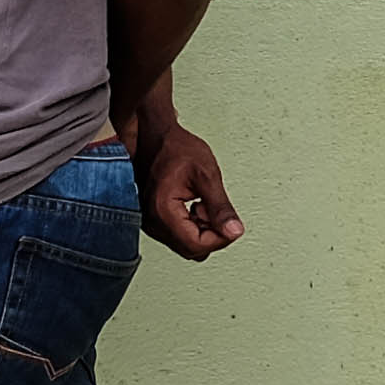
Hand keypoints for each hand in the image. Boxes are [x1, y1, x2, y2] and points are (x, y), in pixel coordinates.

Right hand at [131, 116, 244, 261]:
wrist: (155, 135)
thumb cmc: (176, 148)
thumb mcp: (207, 175)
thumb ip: (221, 207)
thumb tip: (234, 231)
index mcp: (162, 211)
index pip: (197, 245)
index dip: (220, 238)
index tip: (232, 224)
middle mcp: (151, 222)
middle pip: (191, 249)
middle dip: (212, 234)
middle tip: (218, 210)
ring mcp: (150, 222)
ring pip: (185, 244)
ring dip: (202, 229)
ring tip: (204, 202)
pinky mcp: (153, 220)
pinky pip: (178, 235)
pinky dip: (193, 225)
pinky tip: (196, 205)